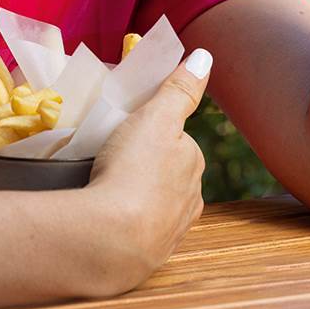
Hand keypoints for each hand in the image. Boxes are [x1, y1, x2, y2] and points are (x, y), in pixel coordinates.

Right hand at [84, 50, 211, 294]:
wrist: (114, 237)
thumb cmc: (133, 169)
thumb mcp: (154, 117)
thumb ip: (178, 89)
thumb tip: (204, 56)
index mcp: (193, 162)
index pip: (176, 139)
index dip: (150, 131)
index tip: (124, 131)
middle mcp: (191, 197)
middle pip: (167, 170)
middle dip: (145, 164)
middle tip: (110, 156)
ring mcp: (172, 228)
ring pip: (155, 201)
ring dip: (137, 194)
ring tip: (104, 186)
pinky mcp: (151, 253)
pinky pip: (140, 227)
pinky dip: (127, 219)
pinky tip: (108, 214)